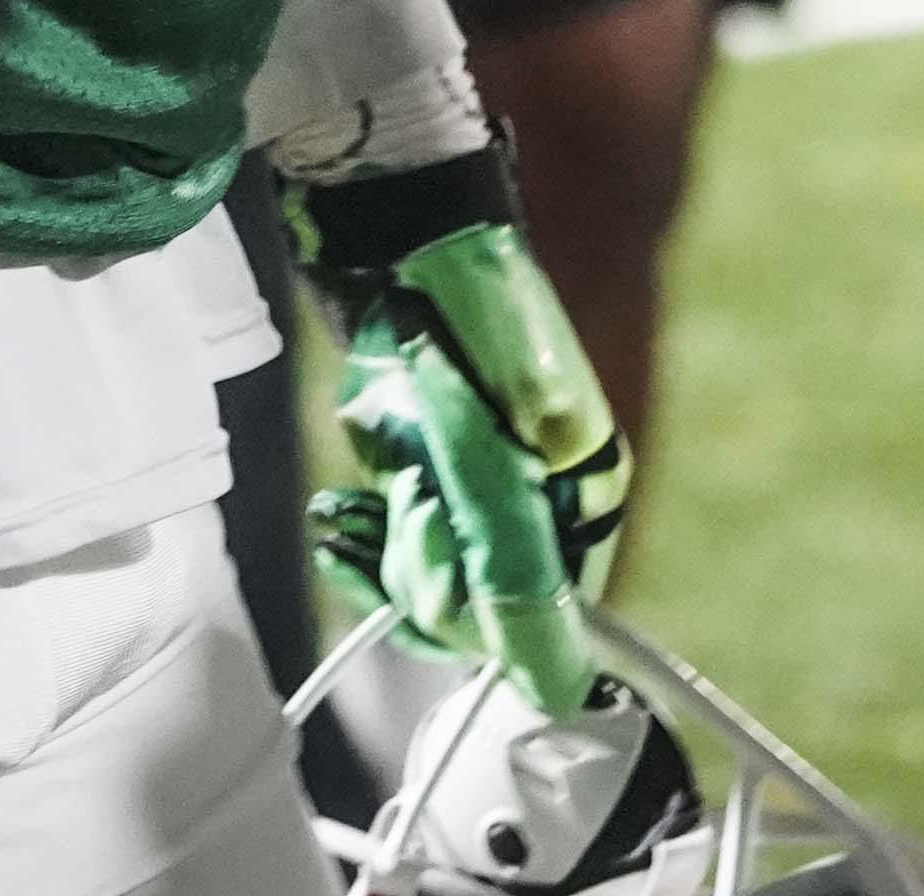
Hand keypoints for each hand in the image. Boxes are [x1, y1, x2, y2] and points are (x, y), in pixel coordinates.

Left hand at [304, 163, 632, 717]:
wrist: (400, 240)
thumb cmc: (465, 320)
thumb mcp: (493, 449)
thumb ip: (516, 562)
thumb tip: (555, 683)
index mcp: (585, 498)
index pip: (542, 617)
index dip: (482, 604)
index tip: (436, 534)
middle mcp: (541, 508)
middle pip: (477, 614)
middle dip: (424, 563)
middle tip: (407, 488)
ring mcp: (480, 499)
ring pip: (426, 596)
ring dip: (383, 557)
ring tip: (362, 500)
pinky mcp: (428, 488)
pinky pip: (392, 564)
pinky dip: (358, 550)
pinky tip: (338, 520)